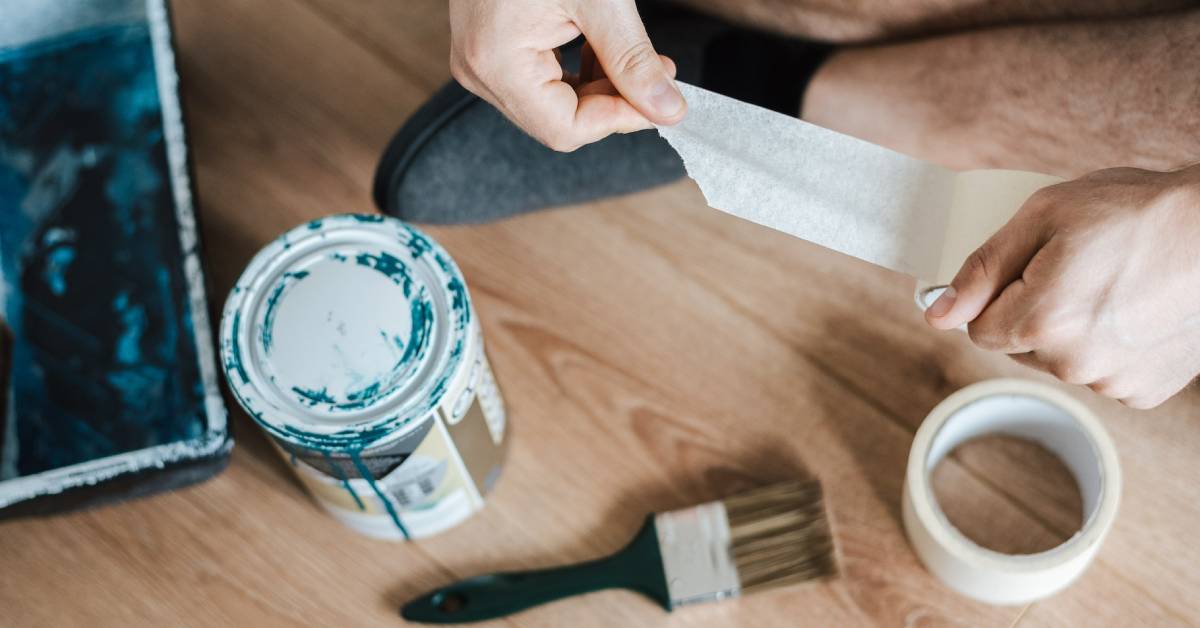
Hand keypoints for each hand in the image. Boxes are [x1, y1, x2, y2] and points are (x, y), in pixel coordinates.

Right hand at [448, 0, 685, 151]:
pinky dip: (578, 73)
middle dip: (614, 103)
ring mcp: (478, 61)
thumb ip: (634, 60)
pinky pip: (539, 81)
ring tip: (638, 58)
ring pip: (551, 105)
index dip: (619, 120)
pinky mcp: (488, 49)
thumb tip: (667, 110)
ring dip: (600, 89)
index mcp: (496, 62)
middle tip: (658, 74)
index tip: (662, 102)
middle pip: (558, 121)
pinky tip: (603, 49)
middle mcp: (478, 70)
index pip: (565, 129)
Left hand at [926, 165, 1199, 407]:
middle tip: (1078, 269)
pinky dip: (1111, 346)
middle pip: (1020, 346)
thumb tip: (935, 314)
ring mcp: (1112, 382)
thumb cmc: (1136, 212)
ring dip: (1074, 331)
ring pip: (1062, 360)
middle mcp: (1074, 363)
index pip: (979, 328)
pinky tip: (1136, 311)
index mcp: (1041, 322)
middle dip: (1034, 312)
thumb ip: (982, 269)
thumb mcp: (1043, 217)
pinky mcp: (1144, 391)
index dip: (996, 296)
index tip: (1028, 270)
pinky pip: (1103, 372)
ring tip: (1115, 286)